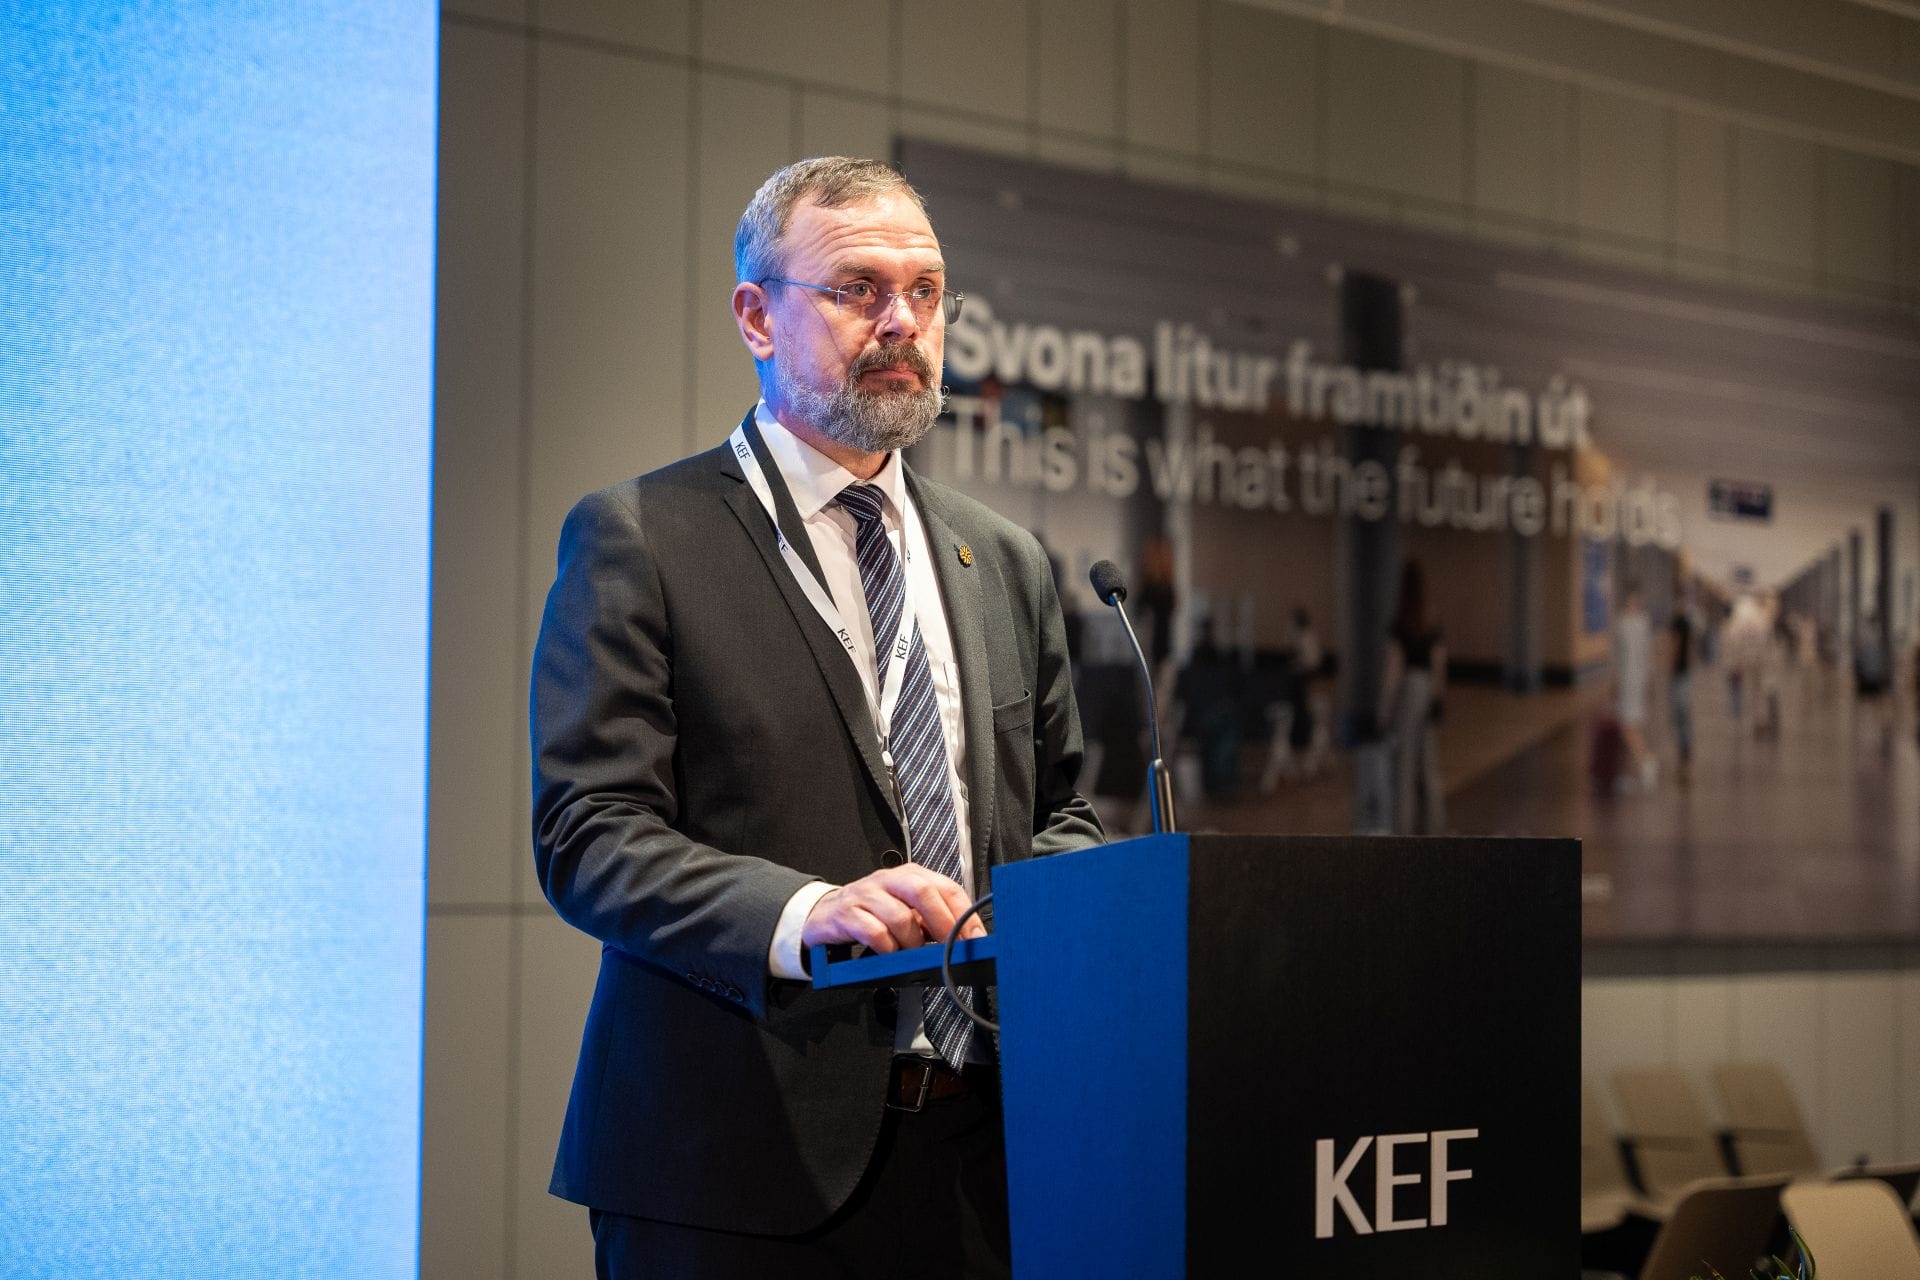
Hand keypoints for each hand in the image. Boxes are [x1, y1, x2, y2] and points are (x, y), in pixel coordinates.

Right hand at [801, 864, 986, 953]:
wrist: (825, 914)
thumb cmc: (872, 914)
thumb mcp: (906, 911)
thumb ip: (932, 921)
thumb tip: (965, 939)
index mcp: (910, 875)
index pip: (946, 887)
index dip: (964, 914)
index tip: (974, 938)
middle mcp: (889, 880)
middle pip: (922, 892)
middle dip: (942, 923)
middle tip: (950, 947)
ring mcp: (866, 894)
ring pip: (899, 916)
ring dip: (911, 942)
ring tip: (911, 952)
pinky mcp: (846, 914)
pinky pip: (874, 932)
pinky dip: (887, 948)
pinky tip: (888, 952)